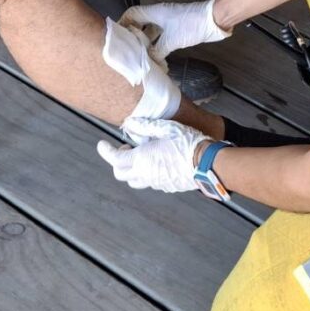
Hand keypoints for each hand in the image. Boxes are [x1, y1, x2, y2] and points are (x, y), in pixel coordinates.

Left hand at [96, 117, 210, 192]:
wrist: (208, 163)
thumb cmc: (188, 143)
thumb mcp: (166, 128)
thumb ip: (144, 126)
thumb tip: (128, 123)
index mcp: (142, 159)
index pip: (114, 159)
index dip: (105, 151)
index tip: (101, 144)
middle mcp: (145, 174)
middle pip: (120, 173)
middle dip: (118, 161)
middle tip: (127, 148)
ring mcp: (156, 183)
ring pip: (134, 181)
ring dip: (131, 170)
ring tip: (141, 156)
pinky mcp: (166, 187)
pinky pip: (149, 183)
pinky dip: (146, 174)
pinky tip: (156, 162)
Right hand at [119, 0, 231, 58]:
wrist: (214, 20)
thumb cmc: (193, 24)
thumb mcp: (171, 41)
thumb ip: (156, 51)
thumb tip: (149, 61)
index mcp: (154, 12)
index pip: (132, 14)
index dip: (123, 24)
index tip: (117, 36)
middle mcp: (159, 15)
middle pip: (140, 24)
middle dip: (134, 37)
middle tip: (129, 50)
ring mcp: (168, 22)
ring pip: (151, 32)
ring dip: (147, 43)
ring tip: (141, 56)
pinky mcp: (177, 28)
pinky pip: (162, 37)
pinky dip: (158, 46)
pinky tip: (158, 57)